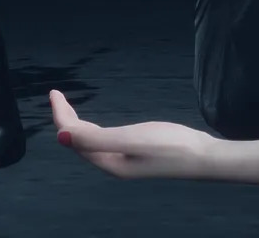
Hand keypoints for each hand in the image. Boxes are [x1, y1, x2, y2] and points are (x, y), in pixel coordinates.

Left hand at [49, 89, 218, 179]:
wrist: (204, 156)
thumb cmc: (170, 146)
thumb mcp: (130, 139)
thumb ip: (95, 139)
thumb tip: (61, 136)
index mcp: (107, 162)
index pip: (72, 138)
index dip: (60, 117)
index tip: (54, 94)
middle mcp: (112, 164)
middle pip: (78, 140)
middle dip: (64, 118)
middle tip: (56, 94)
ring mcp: (123, 159)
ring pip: (90, 141)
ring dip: (75, 123)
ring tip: (65, 105)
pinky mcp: (135, 152)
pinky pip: (103, 140)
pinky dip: (91, 128)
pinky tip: (90, 124)